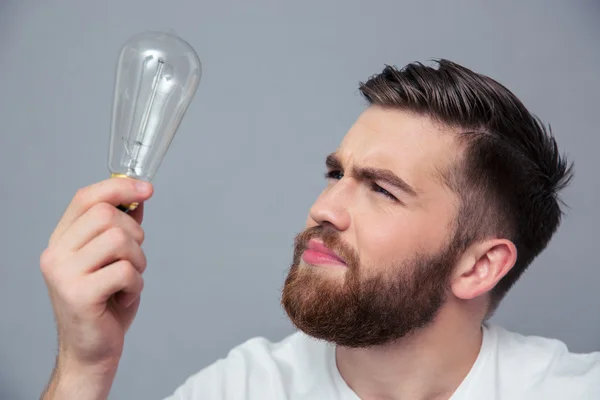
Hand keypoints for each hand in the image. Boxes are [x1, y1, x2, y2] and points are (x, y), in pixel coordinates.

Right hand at [40, 177, 153, 374]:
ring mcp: (64, 273)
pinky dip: (136, 284)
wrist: (91, 350)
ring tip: (128, 280)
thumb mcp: (112, 259)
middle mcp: (56, 253)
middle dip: (135, 235)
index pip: (86, 197)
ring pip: (119, 240)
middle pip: (107, 215)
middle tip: (133, 260)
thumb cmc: (104, 303)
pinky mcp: (79, 294)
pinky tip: (125, 297)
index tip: (147, 190)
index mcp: (62, 240)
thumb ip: (121, 228)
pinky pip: (125, 271)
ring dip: (138, 261)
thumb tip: (138, 196)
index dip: (119, 187)